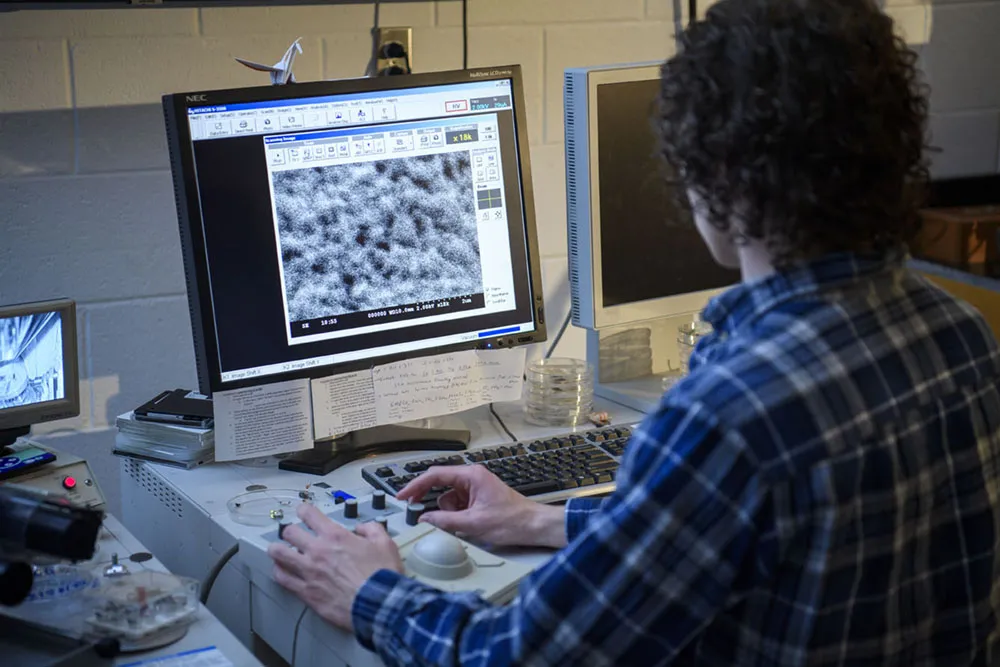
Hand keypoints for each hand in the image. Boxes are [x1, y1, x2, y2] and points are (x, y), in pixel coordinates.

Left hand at [267, 503, 402, 630]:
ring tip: (280, 551)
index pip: (309, 514)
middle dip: (290, 531)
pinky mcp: (306, 592)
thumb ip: (372, 529)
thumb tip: (362, 528)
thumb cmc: (381, 576)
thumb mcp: (385, 543)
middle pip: (289, 532)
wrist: (378, 605)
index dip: (304, 510)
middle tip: (293, 535)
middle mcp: (318, 551)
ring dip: (278, 550)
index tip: (303, 512)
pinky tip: (283, 572)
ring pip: (278, 554)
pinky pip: (283, 579)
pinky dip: (280, 573)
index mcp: (335, 536)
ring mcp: (309, 572)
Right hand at [396, 465, 566, 548]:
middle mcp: (472, 478)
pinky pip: (457, 504)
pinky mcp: (478, 499)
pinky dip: (454, 515)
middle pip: (439, 484)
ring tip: (458, 524)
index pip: (435, 474)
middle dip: (428, 499)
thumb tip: (424, 520)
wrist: (534, 526)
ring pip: (447, 497)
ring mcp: (475, 488)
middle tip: (413, 510)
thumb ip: (445, 521)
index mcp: (471, 476)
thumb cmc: (513, 520)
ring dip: (446, 511)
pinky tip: (463, 525)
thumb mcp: (474, 523)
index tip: (402, 495)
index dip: (415, 485)